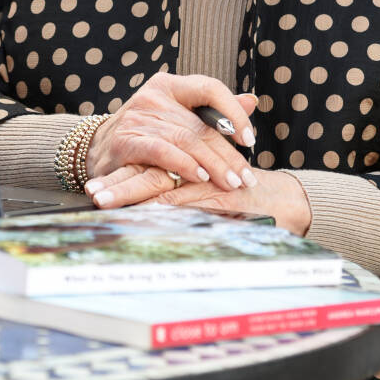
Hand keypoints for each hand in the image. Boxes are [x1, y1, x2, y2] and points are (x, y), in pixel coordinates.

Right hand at [84, 72, 258, 194]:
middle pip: (201, 124)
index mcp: (169, 85)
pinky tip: (198, 177)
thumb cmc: (145, 134)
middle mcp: (154, 95)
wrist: (96, 150)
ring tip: (231, 183)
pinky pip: (162, 151)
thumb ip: (213, 111)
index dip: (233, 113)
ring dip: (213, 165)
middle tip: (246, 178)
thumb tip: (251, 100)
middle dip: (228, 154)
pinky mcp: (127, 140)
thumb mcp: (177, 117)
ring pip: (187, 140)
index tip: (249, 140)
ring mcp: (138, 116)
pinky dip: (183, 164)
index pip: (210, 89)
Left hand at [90, 165, 312, 235]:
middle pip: (148, 174)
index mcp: (190, 167)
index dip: (121, 177)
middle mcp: (193, 172)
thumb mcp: (215, 196)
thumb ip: (185, 200)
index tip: (95, 187)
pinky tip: (137, 212)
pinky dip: (160, 206)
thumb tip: (150, 207)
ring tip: (102, 200)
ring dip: (129, 193)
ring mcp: (203, 183)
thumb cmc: (248, 202)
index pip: (149, 168)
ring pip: (160, 185)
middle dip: (118, 185)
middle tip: (91, 193)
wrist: (288, 205)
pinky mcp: (215, 197)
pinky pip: (183, 201)